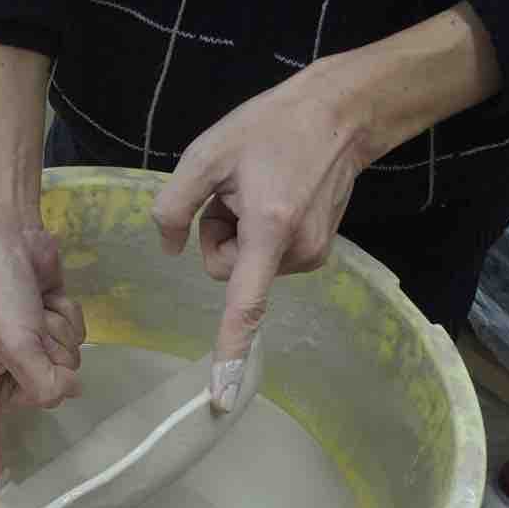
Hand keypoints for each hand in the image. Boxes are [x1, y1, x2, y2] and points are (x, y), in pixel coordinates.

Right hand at [0, 225, 85, 495]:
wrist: (7, 237)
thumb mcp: (17, 344)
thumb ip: (43, 383)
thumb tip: (68, 391)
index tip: (1, 505)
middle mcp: (2, 376)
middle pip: (46, 397)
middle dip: (49, 361)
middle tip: (30, 333)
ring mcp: (28, 353)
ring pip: (68, 367)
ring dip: (60, 336)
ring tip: (36, 312)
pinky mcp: (47, 331)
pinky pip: (76, 342)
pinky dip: (68, 319)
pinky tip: (49, 301)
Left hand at [152, 3, 500, 410]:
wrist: (341, 114)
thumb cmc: (270, 128)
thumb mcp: (206, 153)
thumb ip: (174, 205)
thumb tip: (167, 249)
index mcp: (268, 229)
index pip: (244, 303)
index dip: (231, 350)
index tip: (225, 393)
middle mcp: (296, 252)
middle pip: (227, 272)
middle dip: (219, 236)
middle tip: (233, 192)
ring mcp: (312, 255)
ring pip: (247, 266)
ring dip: (239, 232)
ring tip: (257, 189)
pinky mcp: (318, 252)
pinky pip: (267, 258)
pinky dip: (259, 233)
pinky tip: (273, 197)